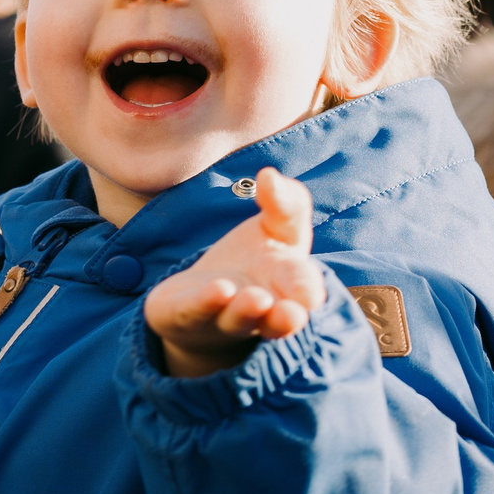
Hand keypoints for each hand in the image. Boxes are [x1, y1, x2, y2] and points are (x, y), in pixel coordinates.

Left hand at [145, 168, 325, 378]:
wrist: (199, 299)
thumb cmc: (249, 261)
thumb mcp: (275, 228)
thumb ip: (285, 203)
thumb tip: (269, 175)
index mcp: (287, 287)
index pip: (302, 287)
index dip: (306, 290)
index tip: (309, 295)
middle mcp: (261, 310)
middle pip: (278, 317)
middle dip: (286, 316)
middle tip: (291, 312)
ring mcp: (223, 315)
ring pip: (237, 318)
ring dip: (246, 310)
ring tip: (254, 299)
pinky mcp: (185, 315)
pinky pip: (195, 310)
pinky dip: (205, 302)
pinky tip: (216, 290)